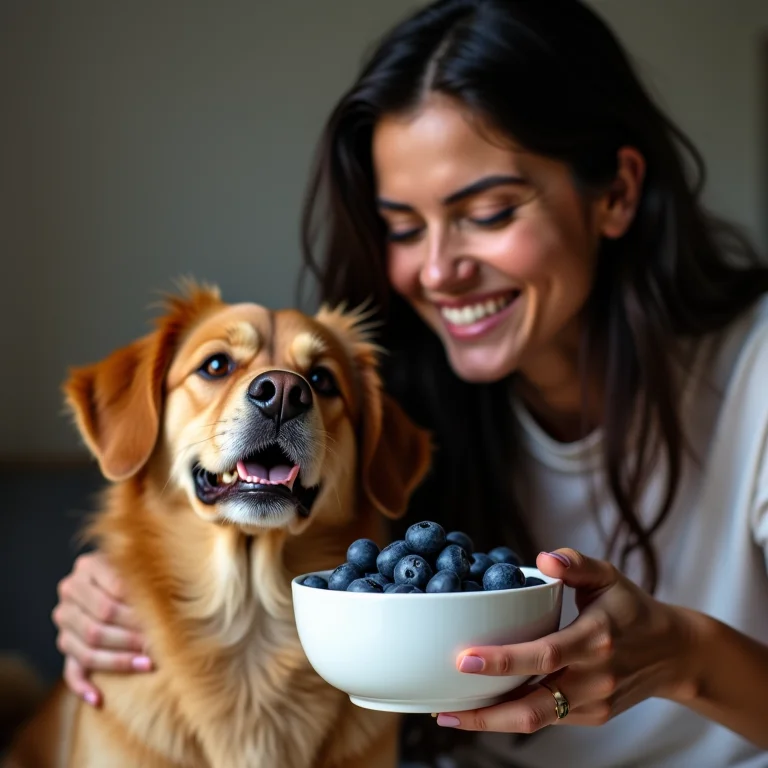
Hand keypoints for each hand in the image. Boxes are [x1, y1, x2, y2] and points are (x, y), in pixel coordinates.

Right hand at [52, 552, 150, 705]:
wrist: (115, 575)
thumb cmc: (141, 569)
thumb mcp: (142, 563)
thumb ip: (149, 576)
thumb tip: (168, 604)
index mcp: (87, 567)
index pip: (113, 593)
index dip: (138, 610)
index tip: (161, 622)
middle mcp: (70, 592)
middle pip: (98, 623)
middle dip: (131, 638)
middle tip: (157, 645)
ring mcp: (65, 620)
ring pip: (86, 648)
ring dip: (118, 661)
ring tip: (147, 664)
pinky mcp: (66, 644)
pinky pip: (70, 670)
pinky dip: (83, 686)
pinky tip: (99, 698)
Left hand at [435, 549, 695, 732]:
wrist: (675, 653)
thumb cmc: (632, 608)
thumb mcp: (609, 576)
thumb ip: (576, 563)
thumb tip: (542, 558)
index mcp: (596, 638)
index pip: (545, 655)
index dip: (504, 661)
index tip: (465, 658)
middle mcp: (595, 677)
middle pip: (535, 704)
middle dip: (487, 710)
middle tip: (443, 705)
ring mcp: (595, 703)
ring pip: (538, 721)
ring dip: (492, 723)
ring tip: (450, 715)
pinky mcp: (593, 717)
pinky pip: (549, 719)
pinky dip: (513, 717)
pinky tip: (483, 708)